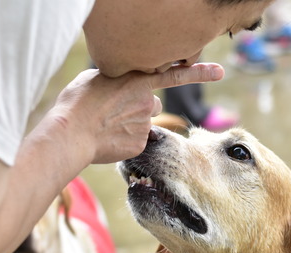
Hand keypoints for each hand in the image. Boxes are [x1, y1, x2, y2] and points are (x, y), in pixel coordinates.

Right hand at [50, 63, 223, 163]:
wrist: (71, 134)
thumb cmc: (77, 104)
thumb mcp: (96, 79)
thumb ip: (119, 79)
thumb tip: (124, 86)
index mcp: (137, 79)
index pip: (175, 74)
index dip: (198, 72)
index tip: (220, 72)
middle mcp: (147, 101)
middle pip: (151, 104)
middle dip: (139, 108)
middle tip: (114, 112)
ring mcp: (147, 123)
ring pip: (144, 124)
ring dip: (131, 124)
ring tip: (106, 126)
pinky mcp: (143, 143)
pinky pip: (139, 141)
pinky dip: (126, 141)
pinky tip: (109, 139)